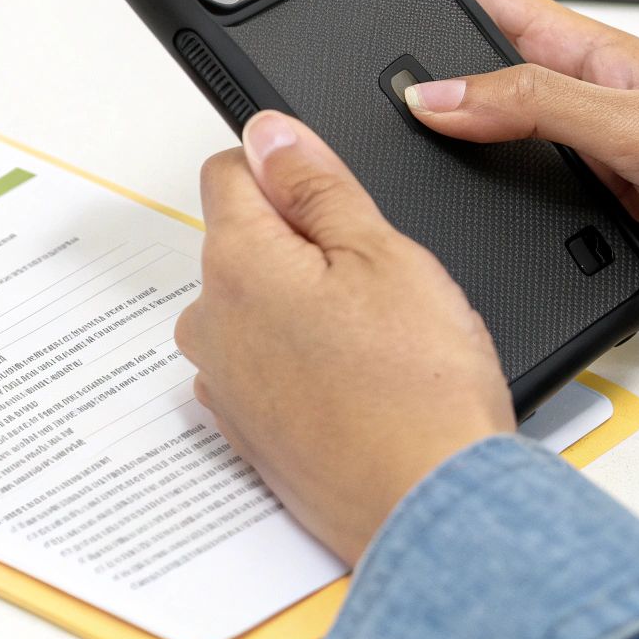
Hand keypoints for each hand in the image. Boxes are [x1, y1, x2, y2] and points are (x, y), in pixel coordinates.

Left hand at [176, 110, 514, 564]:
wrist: (428, 506)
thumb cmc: (418, 390)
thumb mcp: (383, 252)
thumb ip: (317, 184)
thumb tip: (271, 133)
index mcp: (236, 263)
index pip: (230, 169)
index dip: (289, 169)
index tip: (333, 196)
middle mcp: (210, 322)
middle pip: (244, 241)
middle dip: (302, 243)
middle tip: (377, 282)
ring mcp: (223, 382)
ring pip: (257, 305)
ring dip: (302, 305)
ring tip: (375, 342)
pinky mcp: (245, 431)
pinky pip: (264, 365)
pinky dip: (301, 362)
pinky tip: (358, 383)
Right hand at [404, 0, 638, 341]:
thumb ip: (540, 105)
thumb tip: (441, 94)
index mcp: (593, 61)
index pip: (495, 4)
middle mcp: (580, 118)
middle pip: (475, 88)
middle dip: (418, 87)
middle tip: (354, 94)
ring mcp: (583, 183)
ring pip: (488, 169)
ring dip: (450, 173)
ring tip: (389, 170)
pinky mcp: (592, 247)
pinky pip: (522, 242)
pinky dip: (492, 244)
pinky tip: (464, 247)